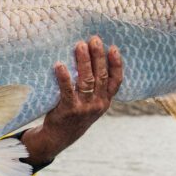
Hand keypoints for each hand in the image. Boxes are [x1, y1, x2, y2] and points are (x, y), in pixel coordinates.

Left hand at [22, 36, 123, 164]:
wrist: (60, 136)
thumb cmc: (76, 113)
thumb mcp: (92, 103)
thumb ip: (95, 87)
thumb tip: (91, 56)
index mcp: (105, 100)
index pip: (116, 80)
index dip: (116, 64)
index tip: (113, 48)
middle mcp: (98, 103)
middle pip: (100, 76)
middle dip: (98, 56)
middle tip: (94, 39)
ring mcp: (84, 107)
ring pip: (87, 80)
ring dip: (83, 61)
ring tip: (79, 46)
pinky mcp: (68, 109)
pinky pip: (67, 90)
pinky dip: (64, 77)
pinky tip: (59, 65)